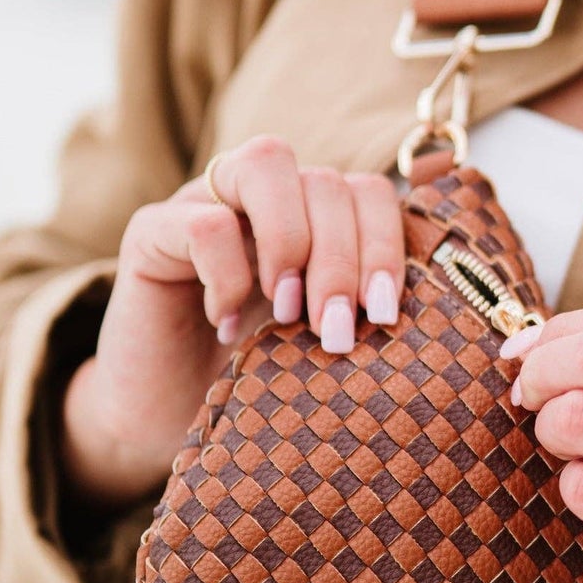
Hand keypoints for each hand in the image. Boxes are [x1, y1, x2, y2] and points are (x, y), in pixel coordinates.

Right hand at [60, 136, 406, 511]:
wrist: (162, 419)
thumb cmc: (255, 384)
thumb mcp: (323, 343)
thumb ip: (364, 310)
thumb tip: (431, 311)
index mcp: (314, 219)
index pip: (370, 190)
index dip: (387, 244)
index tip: (385, 314)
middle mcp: (263, 197)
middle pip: (326, 178)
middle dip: (344, 258)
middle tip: (335, 331)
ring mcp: (204, 202)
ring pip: (267, 162)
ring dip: (292, 242)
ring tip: (287, 315)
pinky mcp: (150, 232)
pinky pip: (203, 222)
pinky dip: (227, 276)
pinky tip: (227, 325)